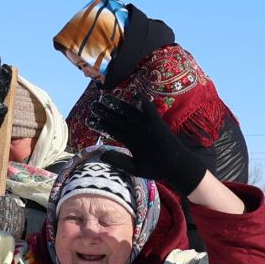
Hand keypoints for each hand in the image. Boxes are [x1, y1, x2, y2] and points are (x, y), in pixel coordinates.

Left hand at [88, 95, 206, 195]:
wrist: (175, 169)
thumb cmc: (155, 169)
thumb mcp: (133, 168)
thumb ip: (118, 161)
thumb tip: (101, 154)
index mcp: (129, 140)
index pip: (112, 129)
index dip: (101, 124)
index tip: (89, 120)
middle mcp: (135, 130)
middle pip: (117, 119)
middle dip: (105, 112)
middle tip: (92, 105)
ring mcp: (146, 126)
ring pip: (129, 112)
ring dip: (118, 104)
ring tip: (105, 98)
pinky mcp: (157, 123)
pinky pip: (150, 111)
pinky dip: (143, 102)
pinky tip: (135, 94)